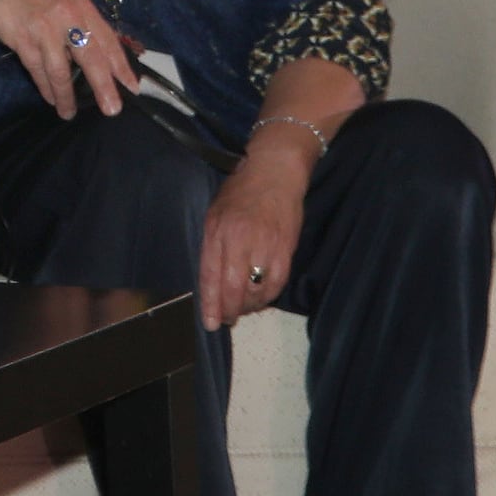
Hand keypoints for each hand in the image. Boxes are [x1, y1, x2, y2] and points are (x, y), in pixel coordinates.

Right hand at [0, 0, 130, 119]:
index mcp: (81, 6)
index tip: (132, 87)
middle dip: (103, 87)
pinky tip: (51, 98)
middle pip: (91, 58)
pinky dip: (45, 87)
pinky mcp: (22, 38)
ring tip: (69, 113)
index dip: (121, 66)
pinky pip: (38, 69)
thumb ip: (77, 24)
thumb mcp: (60, 1)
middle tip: (112, 110)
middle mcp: (67, 16)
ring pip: (61, 71)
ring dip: (66, 95)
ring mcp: (44, 28)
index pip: (108, 40)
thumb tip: (94, 58)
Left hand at [200, 131, 312, 330]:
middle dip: (229, 310)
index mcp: (217, 231)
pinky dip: (268, 296)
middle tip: (227, 319)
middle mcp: (239, 241)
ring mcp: (265, 245)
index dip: (210, 303)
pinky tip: (262, 298)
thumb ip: (212, 244)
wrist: (275, 172)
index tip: (209, 323)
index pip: (210, 275)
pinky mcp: (286, 248)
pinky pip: (277, 283)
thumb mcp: (215, 213)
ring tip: (243, 308)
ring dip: (249, 306)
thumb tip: (212, 278)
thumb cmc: (240, 191)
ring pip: (256, 290)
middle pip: (233, 288)